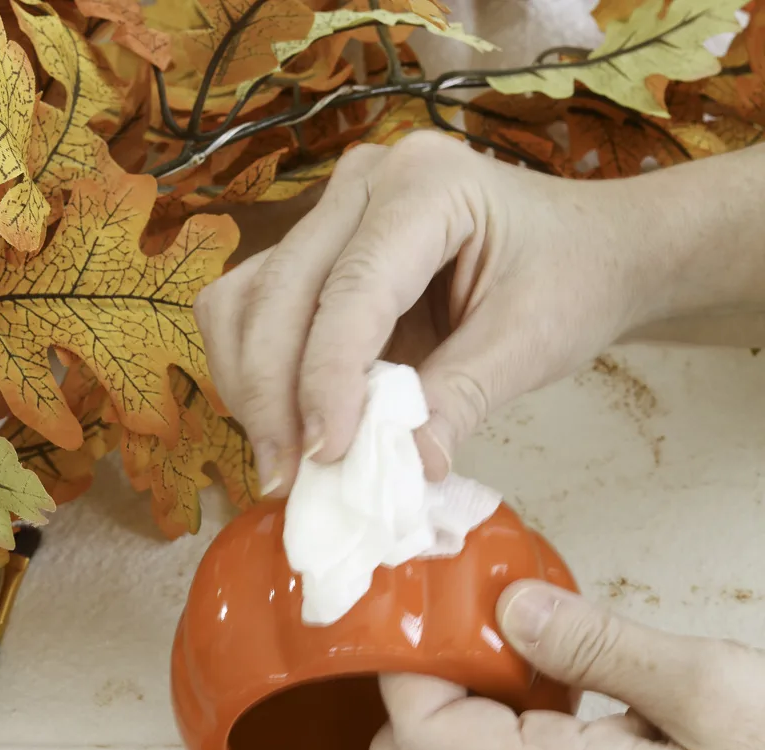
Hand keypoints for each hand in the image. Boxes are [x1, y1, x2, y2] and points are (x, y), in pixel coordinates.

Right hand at [193, 132, 657, 494]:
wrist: (589, 252)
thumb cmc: (572, 282)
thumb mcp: (529, 345)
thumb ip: (460, 401)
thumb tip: (403, 470)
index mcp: (428, 185)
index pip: (352, 287)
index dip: (327, 377)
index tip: (325, 455)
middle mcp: (364, 183)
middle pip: (277, 290)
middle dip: (272, 393)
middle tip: (289, 478)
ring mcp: (333, 214)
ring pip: (245, 299)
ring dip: (251, 386)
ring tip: (284, 461)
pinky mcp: (318, 255)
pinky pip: (255, 310)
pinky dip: (257, 375)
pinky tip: (286, 427)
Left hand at [370, 582, 764, 749]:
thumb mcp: (701, 681)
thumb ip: (593, 642)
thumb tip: (510, 607)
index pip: (421, 736)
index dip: (410, 667)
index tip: (432, 612)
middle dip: (414, 690)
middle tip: (463, 629)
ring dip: (443, 713)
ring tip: (497, 655)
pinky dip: (474, 737)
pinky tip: (529, 691)